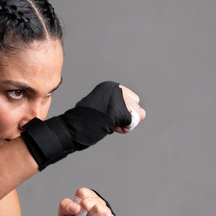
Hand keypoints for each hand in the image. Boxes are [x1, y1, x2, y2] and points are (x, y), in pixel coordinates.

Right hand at [21, 81, 143, 169]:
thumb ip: (123, 108)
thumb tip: (143, 114)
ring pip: (136, 114)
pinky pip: (131, 123)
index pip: (131, 99)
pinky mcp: (120, 110)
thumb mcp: (105, 109)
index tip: (106, 114)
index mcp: (110, 86)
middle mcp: (115, 89)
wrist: (72, 128)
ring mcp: (118, 99)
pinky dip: (123, 129)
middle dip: (126, 116)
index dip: (121, 111)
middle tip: (108, 120)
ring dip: (125, 123)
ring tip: (109, 123)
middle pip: (136, 105)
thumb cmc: (86, 121)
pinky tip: (110, 127)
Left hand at [57, 188, 115, 215]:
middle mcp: (96, 200)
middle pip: (88, 202)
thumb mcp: (62, 215)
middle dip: (82, 215)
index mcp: (85, 196)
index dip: (77, 206)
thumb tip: (76, 207)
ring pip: (98, 208)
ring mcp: (105, 209)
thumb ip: (64, 206)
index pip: (82, 193)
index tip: (76, 213)